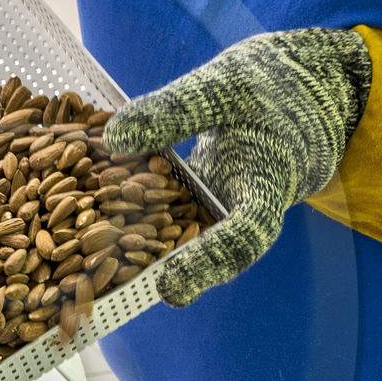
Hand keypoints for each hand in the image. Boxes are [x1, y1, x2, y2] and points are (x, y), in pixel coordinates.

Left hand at [104, 28, 371, 305]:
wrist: (299, 89)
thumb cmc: (271, 85)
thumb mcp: (226, 85)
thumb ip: (175, 110)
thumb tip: (112, 138)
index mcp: (268, 190)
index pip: (244, 237)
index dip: (208, 263)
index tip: (171, 289)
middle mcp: (240, 214)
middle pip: (200, 256)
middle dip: (150, 276)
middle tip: (107, 296)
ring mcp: (217, 212)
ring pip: (176, 241)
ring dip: (131, 253)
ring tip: (83, 269)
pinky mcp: (195, 202)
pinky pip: (162, 216)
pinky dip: (125, 217)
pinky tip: (82, 219)